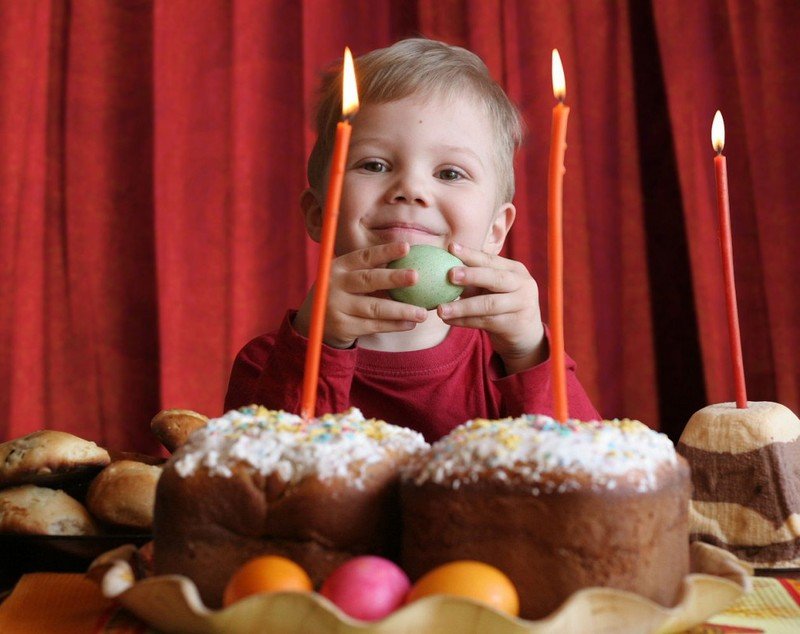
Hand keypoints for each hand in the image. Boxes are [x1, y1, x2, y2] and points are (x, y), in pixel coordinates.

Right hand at [293, 242, 427, 347]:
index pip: (364, 256)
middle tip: (416, 276)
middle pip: (368, 280)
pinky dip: (394, 325)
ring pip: (374, 308)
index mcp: (339, 266)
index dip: (385, 251)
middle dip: (394, 278)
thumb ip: (370, 271)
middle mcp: (335, 284)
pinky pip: (374, 325)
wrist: (315, 323)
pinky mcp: (343, 327)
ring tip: (422, 313)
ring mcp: (337, 307)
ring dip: (401, 310)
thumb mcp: (347, 278)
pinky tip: (410, 324)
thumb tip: (410, 262)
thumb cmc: (342, 294)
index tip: (407, 247)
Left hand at [437, 242, 546, 373]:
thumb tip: (441, 268)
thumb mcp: (492, 289)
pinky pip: (486, 322)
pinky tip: (449, 321)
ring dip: (462, 307)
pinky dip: (465, 321)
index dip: (471, 254)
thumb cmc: (502, 305)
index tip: (451, 247)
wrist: (525, 334)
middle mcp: (522, 284)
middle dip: (472, 275)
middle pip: (495, 278)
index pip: (491, 260)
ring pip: (488, 305)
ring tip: (441, 309)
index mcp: (515, 270)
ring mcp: (522, 305)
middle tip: (450, 275)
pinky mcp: (515, 324)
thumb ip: (473, 280)